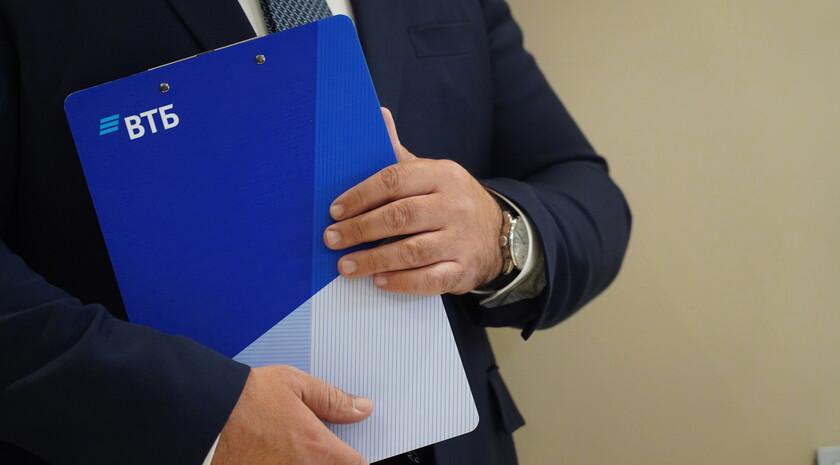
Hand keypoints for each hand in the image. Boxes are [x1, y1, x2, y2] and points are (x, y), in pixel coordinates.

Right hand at [212, 366, 371, 464]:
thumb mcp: (295, 384)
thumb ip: (333, 399)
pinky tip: (274, 454)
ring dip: (305, 462)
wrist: (200, 415)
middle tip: (311, 445)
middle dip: (329, 460)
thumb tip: (362, 407)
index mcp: (317, 448)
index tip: (349, 451)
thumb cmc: (243, 398)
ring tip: (288, 447)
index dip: (355, 458)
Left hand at [323, 108, 503, 295]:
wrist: (498, 235)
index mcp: (442, 175)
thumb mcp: (432, 173)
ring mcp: (461, 240)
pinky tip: (379, 281)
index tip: (335, 210)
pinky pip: (430, 280)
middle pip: (401, 216)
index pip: (396, 180)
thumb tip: (378, 115)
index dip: (361, 195)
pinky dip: (402, 282)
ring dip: (374, 260)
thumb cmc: (450, 201)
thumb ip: (400, 154)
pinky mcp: (463, 271)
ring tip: (346, 265)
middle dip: (361, 229)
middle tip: (332, 239)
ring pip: (412, 251)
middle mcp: (454, 206)